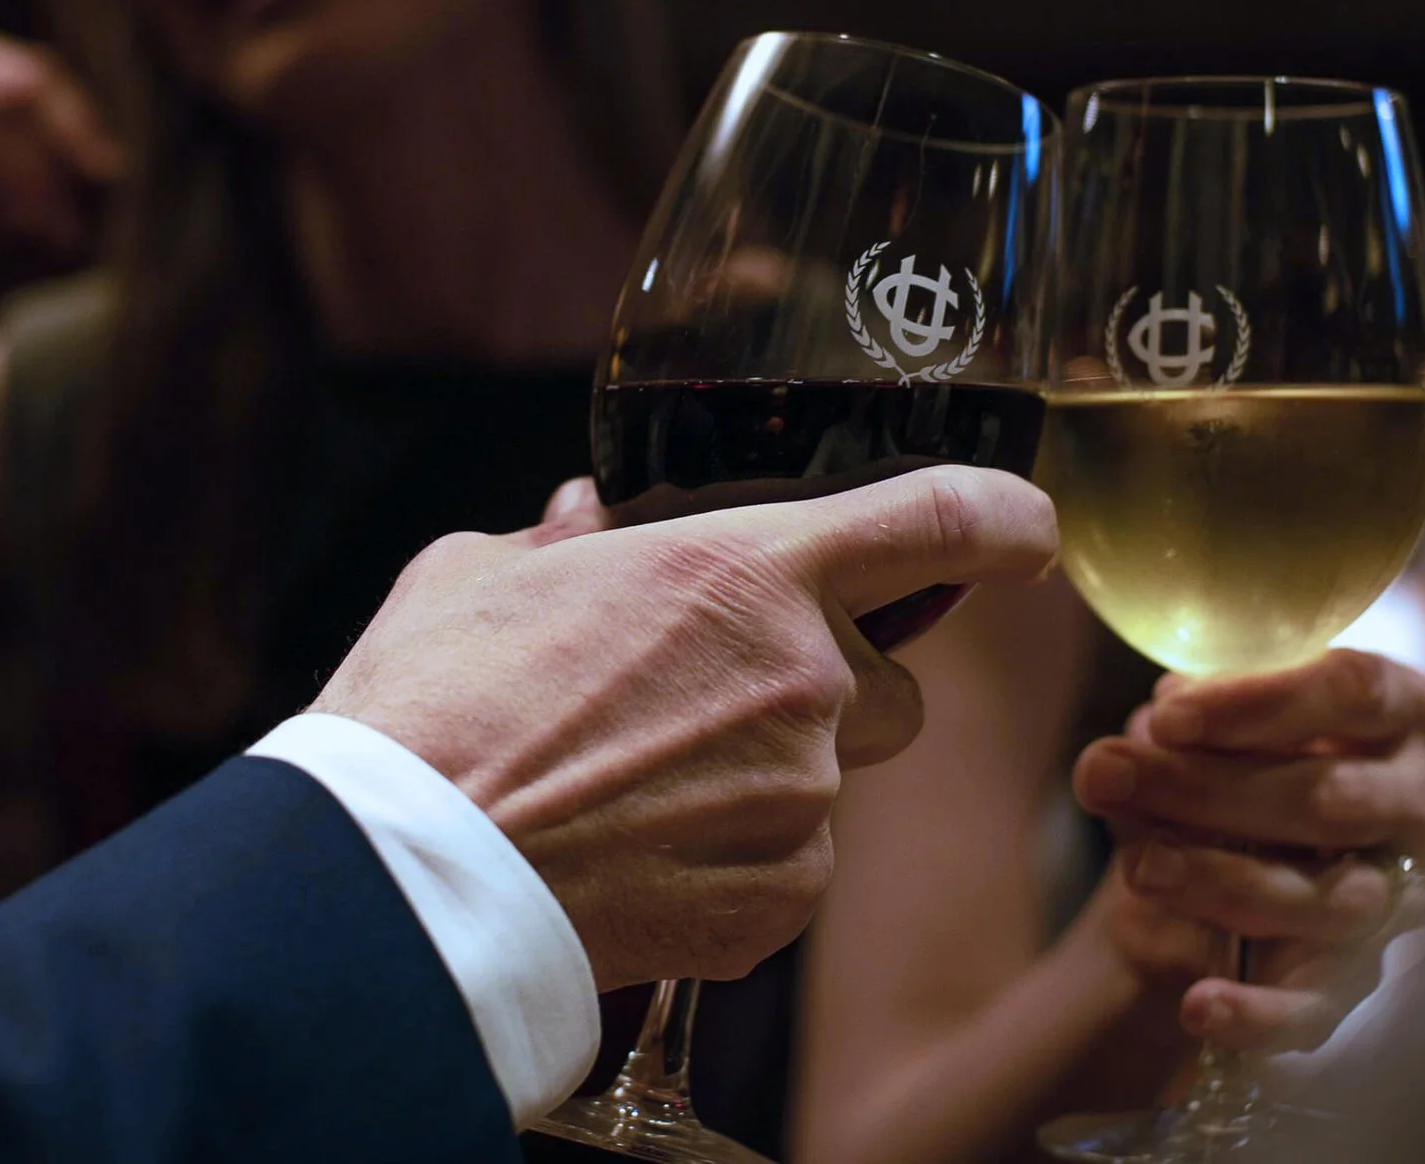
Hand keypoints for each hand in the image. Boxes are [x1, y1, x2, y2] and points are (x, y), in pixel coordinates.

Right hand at [313, 467, 1058, 989]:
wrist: (402, 874)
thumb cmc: (429, 708)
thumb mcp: (479, 576)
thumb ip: (558, 541)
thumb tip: (580, 523)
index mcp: (746, 570)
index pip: (944, 521)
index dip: (1004, 520)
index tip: (1022, 533)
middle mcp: (803, 683)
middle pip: (892, 685)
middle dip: (829, 693)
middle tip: (713, 707)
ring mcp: (800, 804)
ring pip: (832, 787)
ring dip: (768, 782)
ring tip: (640, 794)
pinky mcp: (776, 904)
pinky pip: (789, 871)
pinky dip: (734, 866)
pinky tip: (638, 858)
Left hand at [1073, 650, 1424, 1052]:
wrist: (1189, 877)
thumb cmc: (1207, 769)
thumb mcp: (1180, 737)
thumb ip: (1157, 739)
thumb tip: (1108, 765)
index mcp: (1392, 712)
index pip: (1353, 690)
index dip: (1261, 702)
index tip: (1168, 715)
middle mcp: (1417, 803)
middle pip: (1332, 798)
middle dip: (1211, 790)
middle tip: (1111, 778)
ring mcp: (1400, 897)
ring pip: (1330, 901)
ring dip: (1223, 883)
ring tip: (1140, 867)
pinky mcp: (1360, 979)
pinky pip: (1322, 1006)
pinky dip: (1260, 1012)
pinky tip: (1200, 1004)